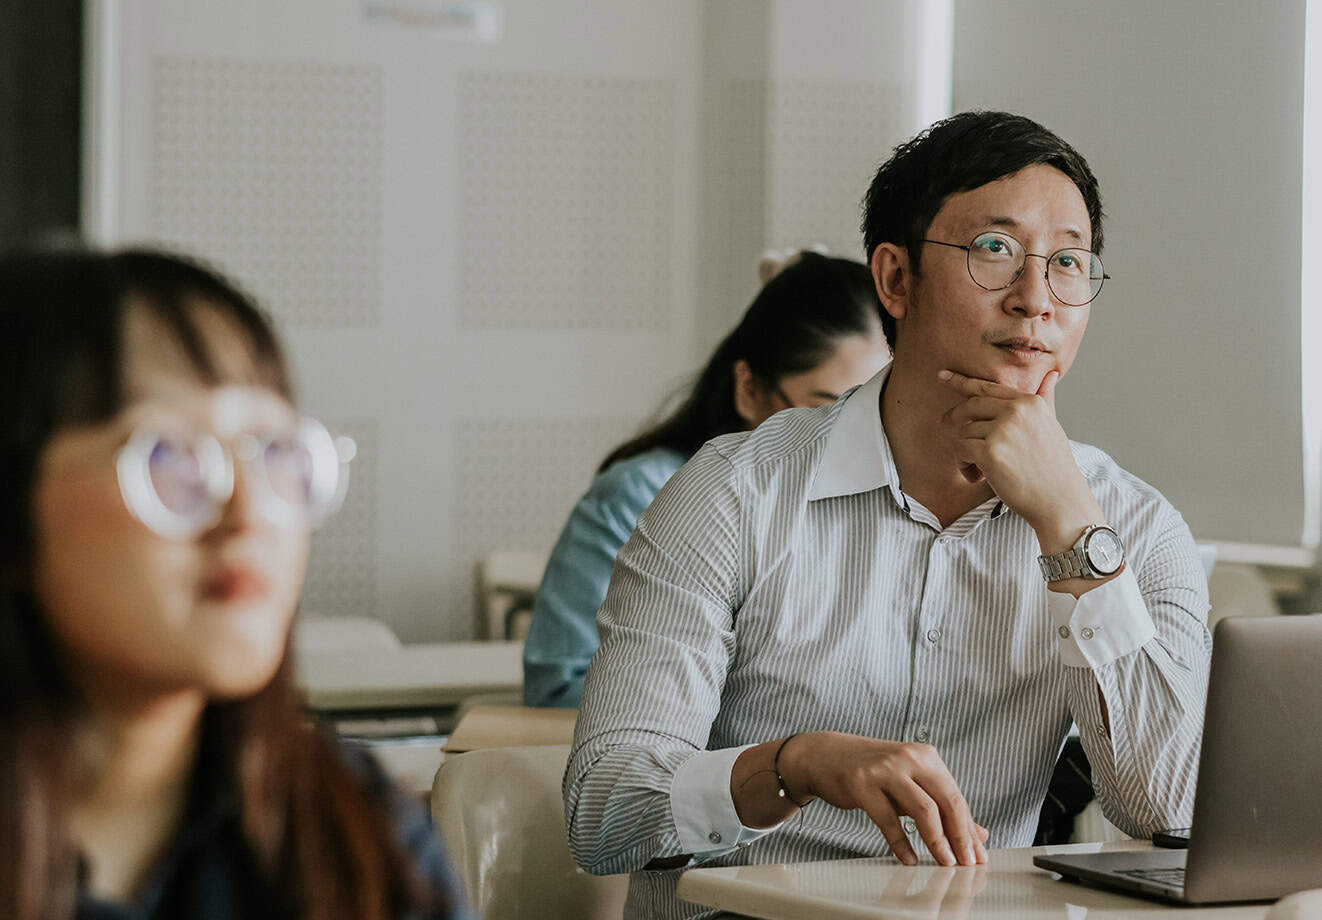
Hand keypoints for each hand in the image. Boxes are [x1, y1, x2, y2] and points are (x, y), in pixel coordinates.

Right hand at [780, 732, 989, 866]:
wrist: (827, 755)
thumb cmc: (873, 772)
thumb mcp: (911, 784)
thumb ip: (942, 806)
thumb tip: (979, 835)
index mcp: (926, 756)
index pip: (955, 797)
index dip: (968, 829)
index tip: (977, 855)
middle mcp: (909, 758)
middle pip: (946, 801)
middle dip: (959, 837)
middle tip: (967, 863)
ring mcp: (885, 769)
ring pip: (923, 809)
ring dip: (937, 841)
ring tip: (945, 863)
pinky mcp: (862, 783)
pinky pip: (888, 819)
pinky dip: (901, 843)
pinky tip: (909, 858)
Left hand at [937, 369, 1101, 544]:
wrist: (1060, 500)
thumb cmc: (1055, 467)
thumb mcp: (1052, 425)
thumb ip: (1045, 399)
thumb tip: (1050, 374)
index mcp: (1030, 402)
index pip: (987, 387)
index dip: (961, 381)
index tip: (942, 375)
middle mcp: (1016, 411)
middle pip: (969, 407)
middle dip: (956, 424)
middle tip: (958, 443)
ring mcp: (1003, 430)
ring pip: (962, 432)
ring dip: (964, 452)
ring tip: (979, 470)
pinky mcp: (990, 452)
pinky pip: (960, 450)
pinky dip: (963, 465)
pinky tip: (977, 477)